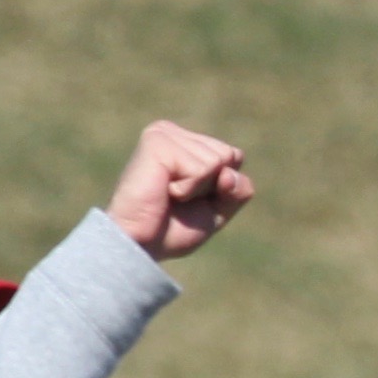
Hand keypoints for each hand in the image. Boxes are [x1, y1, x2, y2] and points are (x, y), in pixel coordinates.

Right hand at [107, 121, 251, 261]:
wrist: (140, 245)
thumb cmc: (171, 230)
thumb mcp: (217, 211)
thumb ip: (238, 191)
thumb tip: (230, 173)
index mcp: (185, 143)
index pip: (234, 156)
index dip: (222, 188)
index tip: (190, 199)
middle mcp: (173, 133)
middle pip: (229, 155)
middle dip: (211, 187)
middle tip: (177, 198)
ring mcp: (164, 134)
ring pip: (217, 161)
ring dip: (197, 190)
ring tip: (168, 194)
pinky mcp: (157, 143)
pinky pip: (201, 168)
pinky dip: (188, 189)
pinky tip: (163, 191)